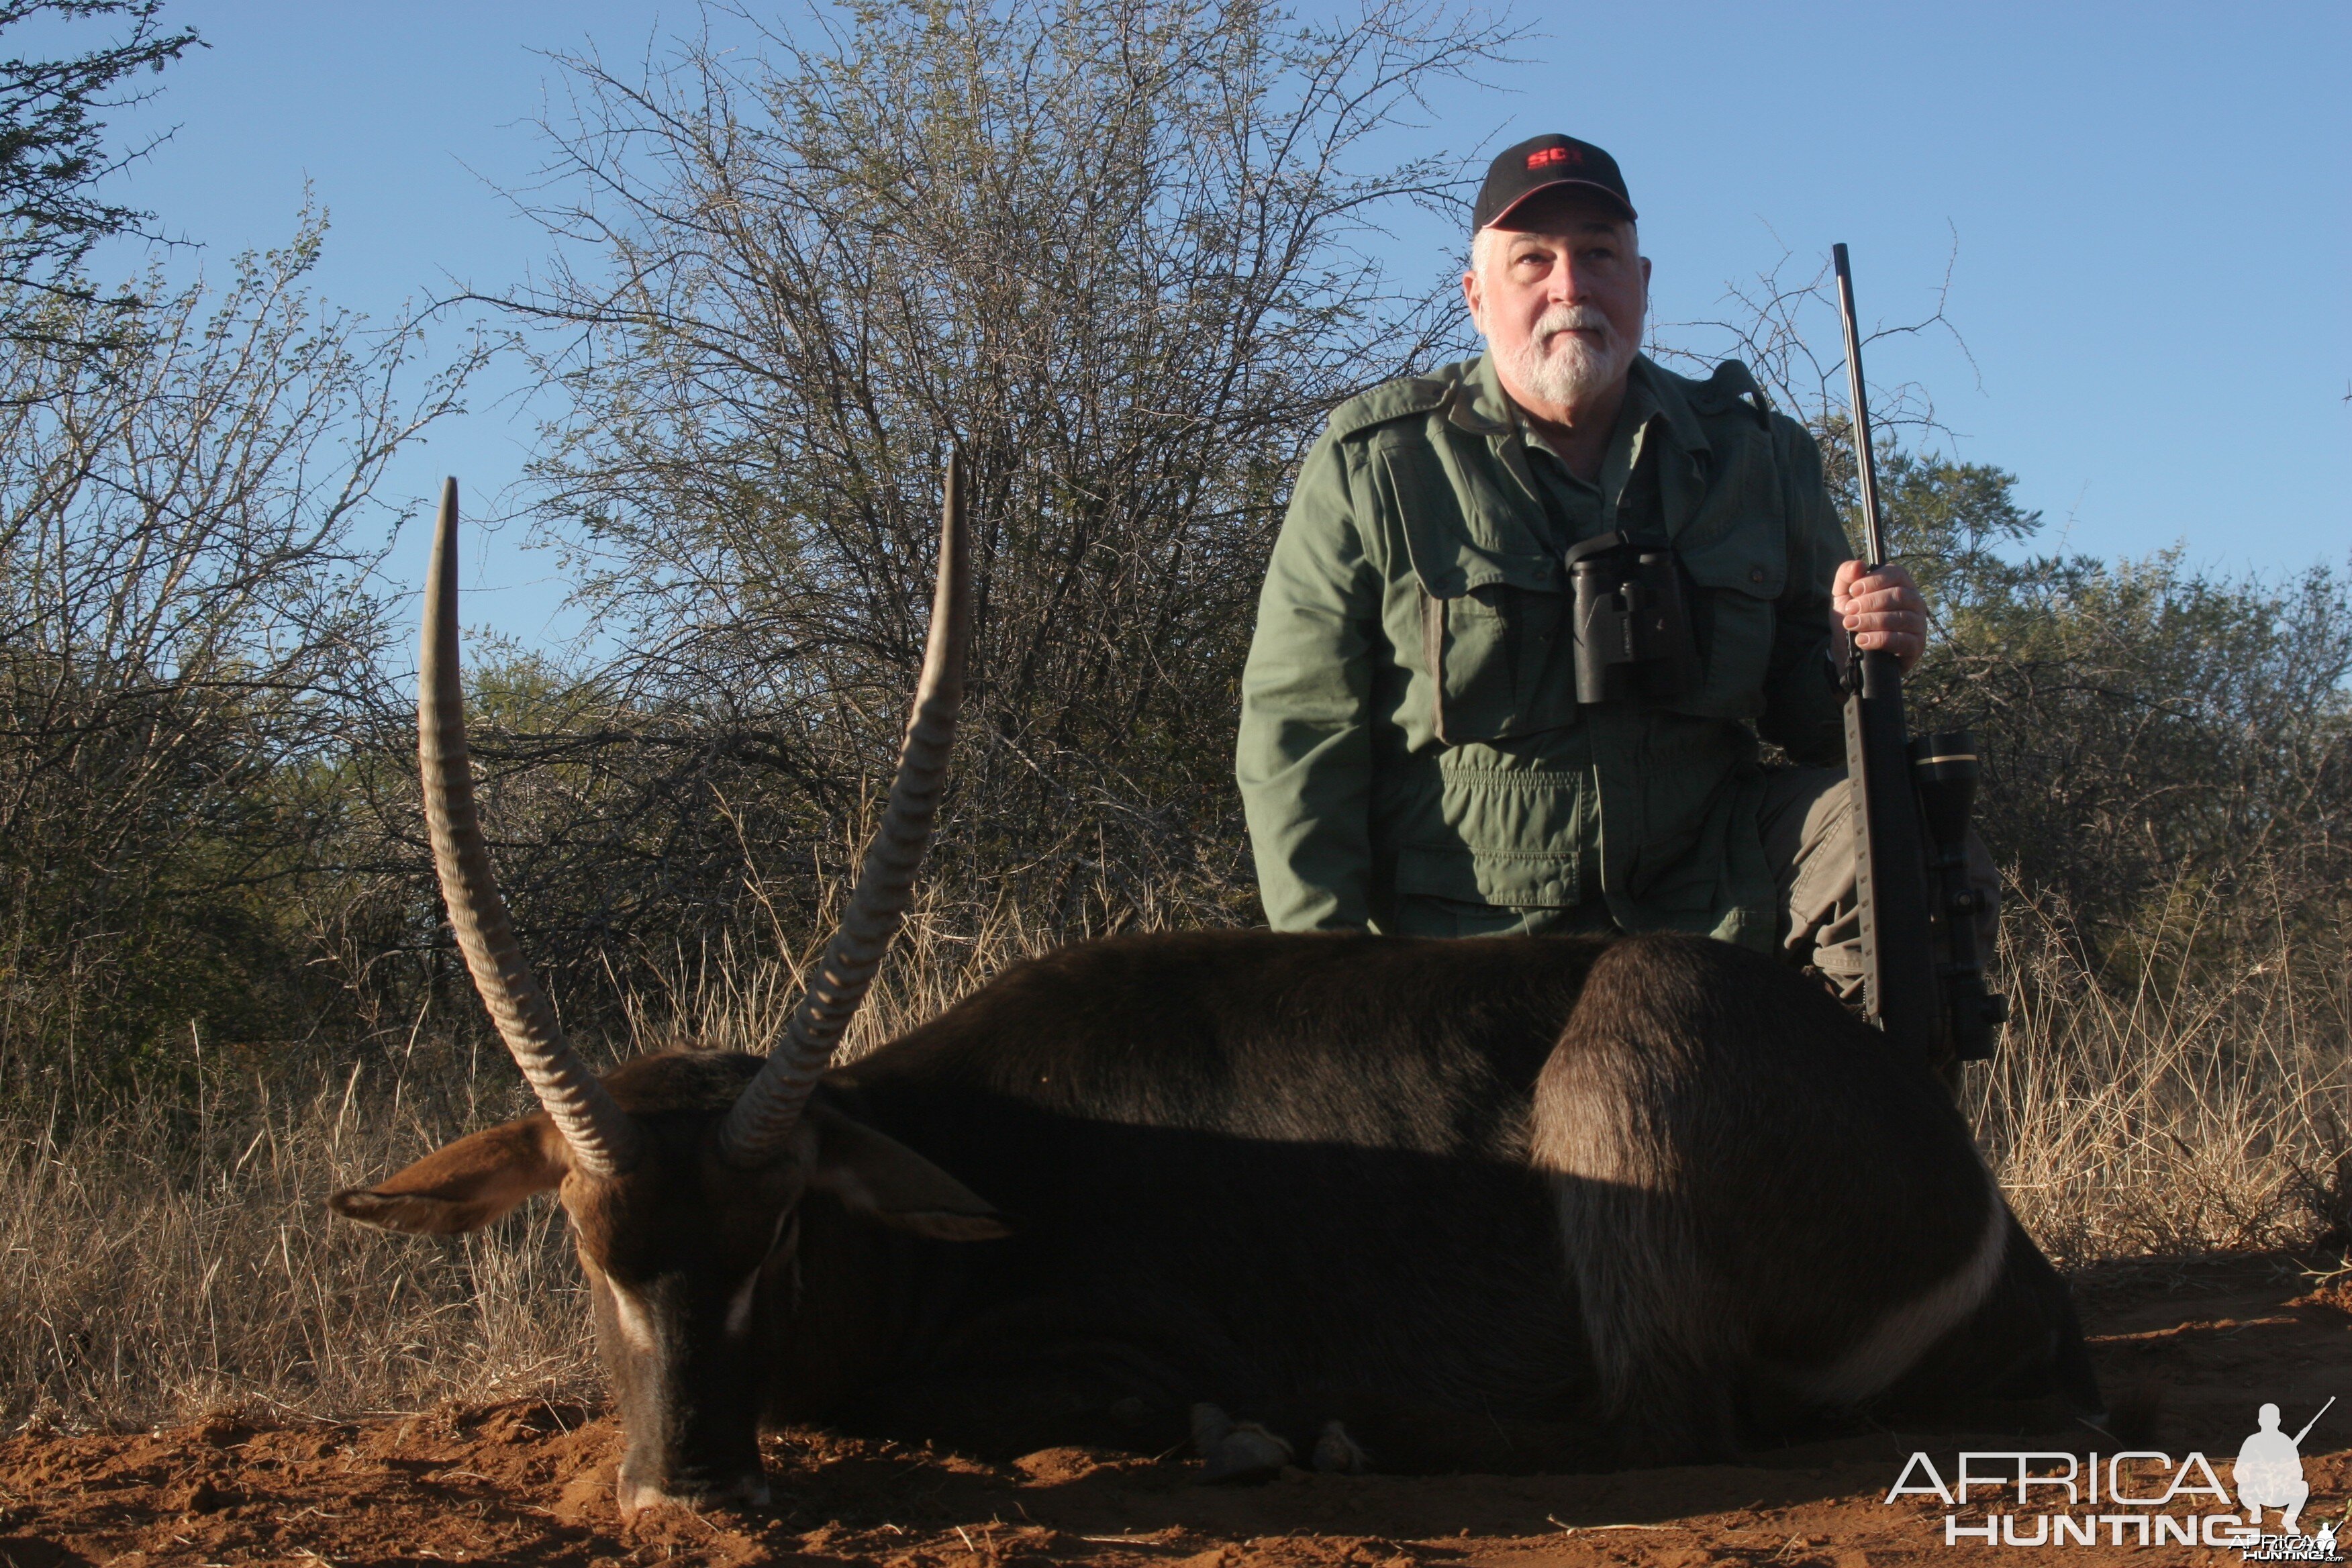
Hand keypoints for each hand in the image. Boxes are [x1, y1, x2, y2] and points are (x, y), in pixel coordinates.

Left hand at [1832, 559, 1927, 673]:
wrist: (1850, 652)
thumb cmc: (1852, 617)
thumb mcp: (1843, 595)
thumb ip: (1846, 575)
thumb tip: (1859, 565)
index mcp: (1901, 585)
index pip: (1897, 573)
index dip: (1875, 580)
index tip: (1853, 590)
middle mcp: (1914, 602)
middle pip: (1899, 595)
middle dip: (1870, 602)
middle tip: (1850, 611)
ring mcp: (1918, 624)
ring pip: (1900, 617)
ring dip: (1871, 621)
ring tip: (1851, 624)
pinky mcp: (1916, 646)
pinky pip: (1902, 640)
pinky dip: (1879, 639)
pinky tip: (1861, 640)